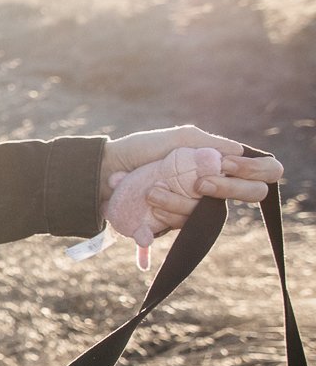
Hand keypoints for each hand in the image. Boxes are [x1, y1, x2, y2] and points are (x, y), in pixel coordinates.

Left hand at [100, 127, 284, 267]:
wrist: (104, 170)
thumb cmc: (141, 151)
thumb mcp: (176, 138)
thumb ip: (209, 143)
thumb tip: (239, 152)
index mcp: (218, 165)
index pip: (262, 172)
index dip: (256, 170)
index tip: (227, 165)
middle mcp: (212, 189)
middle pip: (248, 195)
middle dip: (227, 189)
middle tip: (199, 183)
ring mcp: (194, 207)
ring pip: (206, 213)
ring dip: (177, 201)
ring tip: (151, 190)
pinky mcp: (173, 224)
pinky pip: (181, 226)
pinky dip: (163, 216)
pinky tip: (148, 208)